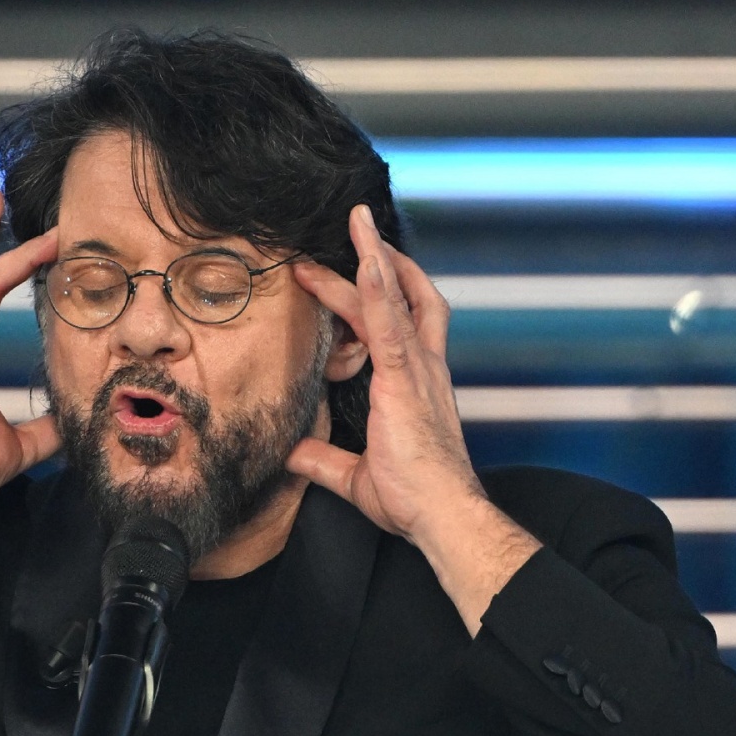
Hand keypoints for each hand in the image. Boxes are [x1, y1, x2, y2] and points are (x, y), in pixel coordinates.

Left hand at [288, 205, 537, 632]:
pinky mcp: (405, 378)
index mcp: (415, 385)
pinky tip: (366, 257)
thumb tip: (293, 453)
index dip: (375, 297)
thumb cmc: (414, 499)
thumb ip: (323, 459)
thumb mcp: (354, 475)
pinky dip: (376, 286)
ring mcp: (417, 369)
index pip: (397, 325)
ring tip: (356, 221)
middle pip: (399, 300)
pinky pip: (389, 321)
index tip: (345, 277)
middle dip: (372, 266)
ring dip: (374, 257)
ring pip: (395, 298)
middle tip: (338, 244)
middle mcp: (423, 367)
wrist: (442, 515)